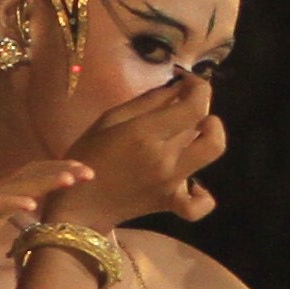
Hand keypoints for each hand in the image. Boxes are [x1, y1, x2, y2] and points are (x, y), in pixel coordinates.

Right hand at [43, 71, 228, 229]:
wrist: (76, 206)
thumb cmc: (86, 157)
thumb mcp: (107, 120)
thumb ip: (145, 102)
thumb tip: (177, 88)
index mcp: (144, 133)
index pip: (194, 105)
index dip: (199, 88)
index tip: (188, 82)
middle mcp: (164, 157)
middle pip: (205, 124)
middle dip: (201, 105)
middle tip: (187, 105)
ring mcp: (171, 182)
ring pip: (213, 151)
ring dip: (212, 134)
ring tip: (198, 131)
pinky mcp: (170, 202)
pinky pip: (200, 204)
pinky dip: (203, 194)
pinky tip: (194, 183)